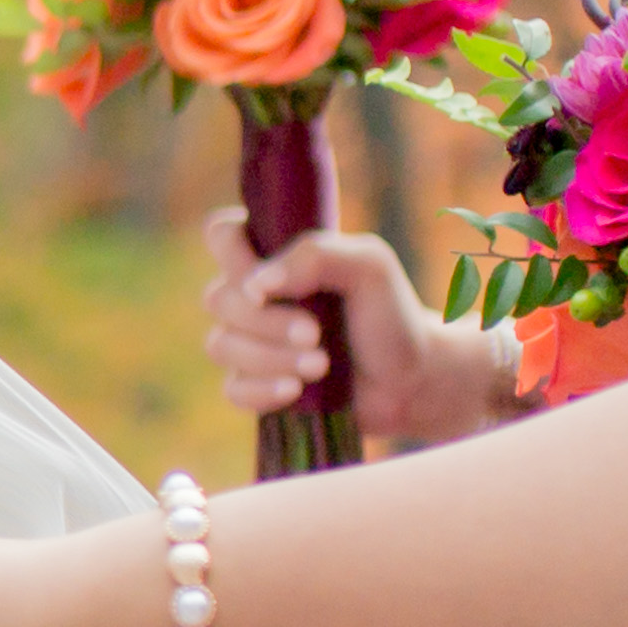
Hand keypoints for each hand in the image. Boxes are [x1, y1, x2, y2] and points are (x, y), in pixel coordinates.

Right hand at [198, 213, 512, 444]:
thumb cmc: (390, 314)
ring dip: (271, 358)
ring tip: (321, 365)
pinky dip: (263, 391)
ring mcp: (250, 342)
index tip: (268, 284)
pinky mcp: (255, 386)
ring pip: (221, 345)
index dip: (233, 256)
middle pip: (217, 298)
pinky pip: (233, 389)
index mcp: (275, 255)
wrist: (410, 378)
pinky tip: (296, 391)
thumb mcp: (369, 266)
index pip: (221, 235)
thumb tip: (257, 284)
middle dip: (266, 322)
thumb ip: (316, 255)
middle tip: (316, 333)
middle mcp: (254, 296)